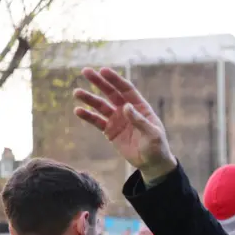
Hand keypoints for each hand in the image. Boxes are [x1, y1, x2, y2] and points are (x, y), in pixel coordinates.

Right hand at [73, 67, 176, 182]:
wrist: (152, 163)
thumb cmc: (157, 147)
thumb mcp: (152, 134)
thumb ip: (139, 120)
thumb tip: (126, 107)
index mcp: (140, 107)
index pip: (126, 89)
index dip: (115, 80)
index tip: (103, 71)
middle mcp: (127, 110)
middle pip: (111, 93)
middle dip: (99, 82)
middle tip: (86, 71)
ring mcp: (117, 120)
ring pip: (101, 106)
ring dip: (89, 99)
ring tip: (77, 92)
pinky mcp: (110, 131)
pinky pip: (97, 121)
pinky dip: (88, 116)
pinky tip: (78, 111)